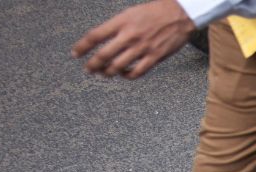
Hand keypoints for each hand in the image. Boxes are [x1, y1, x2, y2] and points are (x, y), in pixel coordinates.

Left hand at [72, 0, 196, 78]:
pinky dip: (127, 76)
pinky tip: (124, 74)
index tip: (75, 54)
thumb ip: (118, 26)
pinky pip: (137, 72)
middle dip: (92, 65)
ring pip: (118, 66)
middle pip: (104, 55)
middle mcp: (129, 36)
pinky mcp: (155, 57)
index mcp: (122, 22)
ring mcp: (142, 48)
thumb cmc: (155, 12)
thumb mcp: (131, 13)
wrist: (180, 14)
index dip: (82, 47)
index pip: (95, 36)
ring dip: (108, 73)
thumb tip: (105, 39)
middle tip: (88, 69)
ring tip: (104, 74)